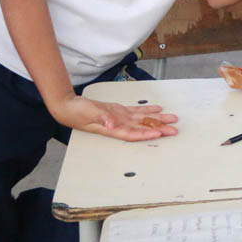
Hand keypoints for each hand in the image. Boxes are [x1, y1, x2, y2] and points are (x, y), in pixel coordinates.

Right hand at [49, 94, 177, 140]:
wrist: (68, 107)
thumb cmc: (76, 112)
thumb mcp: (88, 114)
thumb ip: (101, 118)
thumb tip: (112, 124)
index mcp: (112, 127)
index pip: (132, 133)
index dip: (146, 134)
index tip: (159, 133)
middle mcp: (118, 124)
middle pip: (142, 128)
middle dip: (159, 129)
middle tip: (174, 129)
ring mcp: (119, 118)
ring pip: (142, 119)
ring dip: (157, 120)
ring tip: (171, 119)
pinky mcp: (117, 111)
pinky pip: (135, 112)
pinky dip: (147, 110)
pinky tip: (157, 109)